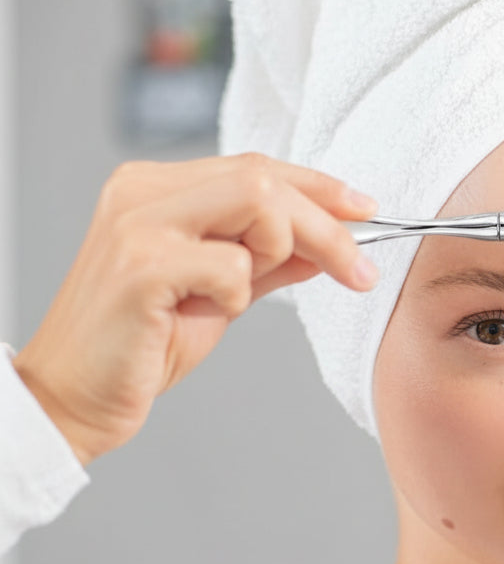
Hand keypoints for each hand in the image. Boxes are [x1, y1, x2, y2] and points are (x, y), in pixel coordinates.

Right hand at [12, 152, 378, 465]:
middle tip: (361, 271)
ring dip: (279, 254)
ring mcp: (137, 223)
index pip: (257, 167)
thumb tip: (331, 243)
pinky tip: (201, 313)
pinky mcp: (140, 266)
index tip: (364, 211)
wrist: (79, 395)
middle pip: (266, 179)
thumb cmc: (146, 343)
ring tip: (238, 296)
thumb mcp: (222, 292)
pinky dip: (237, 294)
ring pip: (257, 204)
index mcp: (158, 188)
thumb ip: (269, 260)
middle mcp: (142, 190)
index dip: (319, 187)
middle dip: (328, 227)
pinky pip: (231, 266)